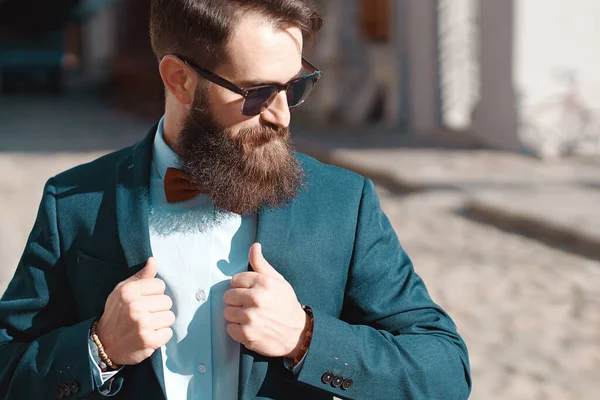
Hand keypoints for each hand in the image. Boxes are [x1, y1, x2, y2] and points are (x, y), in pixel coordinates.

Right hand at [96, 257, 174, 365]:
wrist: (105, 344)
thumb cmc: (116, 314)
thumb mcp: (123, 291)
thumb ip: (141, 276)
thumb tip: (153, 260)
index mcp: (129, 291)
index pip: (160, 285)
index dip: (154, 293)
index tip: (145, 300)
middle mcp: (135, 306)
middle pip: (167, 301)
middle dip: (159, 308)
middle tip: (146, 315)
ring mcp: (142, 324)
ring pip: (170, 317)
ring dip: (161, 322)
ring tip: (149, 325)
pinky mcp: (148, 340)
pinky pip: (168, 333)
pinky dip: (161, 336)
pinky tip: (149, 335)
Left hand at [224, 243, 308, 358]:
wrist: (297, 333)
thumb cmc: (286, 305)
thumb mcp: (278, 281)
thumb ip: (261, 264)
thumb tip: (254, 246)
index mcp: (263, 282)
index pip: (235, 280)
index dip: (242, 286)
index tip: (250, 292)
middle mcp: (256, 298)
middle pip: (228, 296)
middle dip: (237, 300)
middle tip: (250, 305)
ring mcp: (250, 317)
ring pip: (227, 312)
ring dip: (236, 315)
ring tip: (250, 317)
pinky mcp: (247, 334)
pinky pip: (230, 328)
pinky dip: (237, 330)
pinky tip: (250, 327)